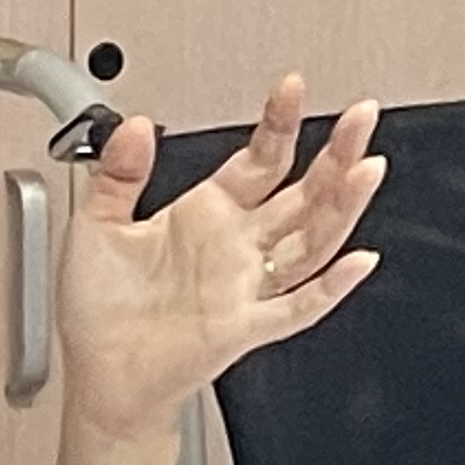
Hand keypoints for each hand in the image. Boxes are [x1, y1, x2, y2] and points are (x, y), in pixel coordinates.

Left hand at [53, 74, 383, 443]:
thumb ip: (117, 172)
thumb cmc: (101, 310)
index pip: (261, 159)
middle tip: (363, 115)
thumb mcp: (97, 224)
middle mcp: (238, 247)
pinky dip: (330, 286)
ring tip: (367, 167)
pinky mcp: (244, 327)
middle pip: (305, 192)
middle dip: (337, 153)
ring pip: (313, 241)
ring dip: (343, 205)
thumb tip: (132, 125)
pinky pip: (298, 305)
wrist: (99, 377)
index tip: (293, 87)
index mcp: (209, 214)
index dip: (280, 123)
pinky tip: (357, 261)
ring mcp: (247, 286)